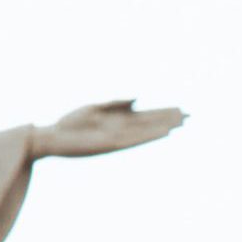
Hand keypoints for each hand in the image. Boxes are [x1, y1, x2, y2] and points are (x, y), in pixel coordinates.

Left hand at [36, 99, 186, 157]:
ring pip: (146, 131)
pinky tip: (162, 132)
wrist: (52, 137)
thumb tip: (139, 97)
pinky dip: (149, 136)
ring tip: (181, 124)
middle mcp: (121, 129)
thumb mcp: (95, 107)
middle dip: (167, 119)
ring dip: (163, 127)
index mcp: (117, 119)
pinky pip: (135, 139)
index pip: (145, 115)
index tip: (180, 109)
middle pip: (149, 122)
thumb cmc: (70, 123)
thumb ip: (117, 103)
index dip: (162, 112)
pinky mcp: (111, 144)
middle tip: (189, 116)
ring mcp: (118, 137)